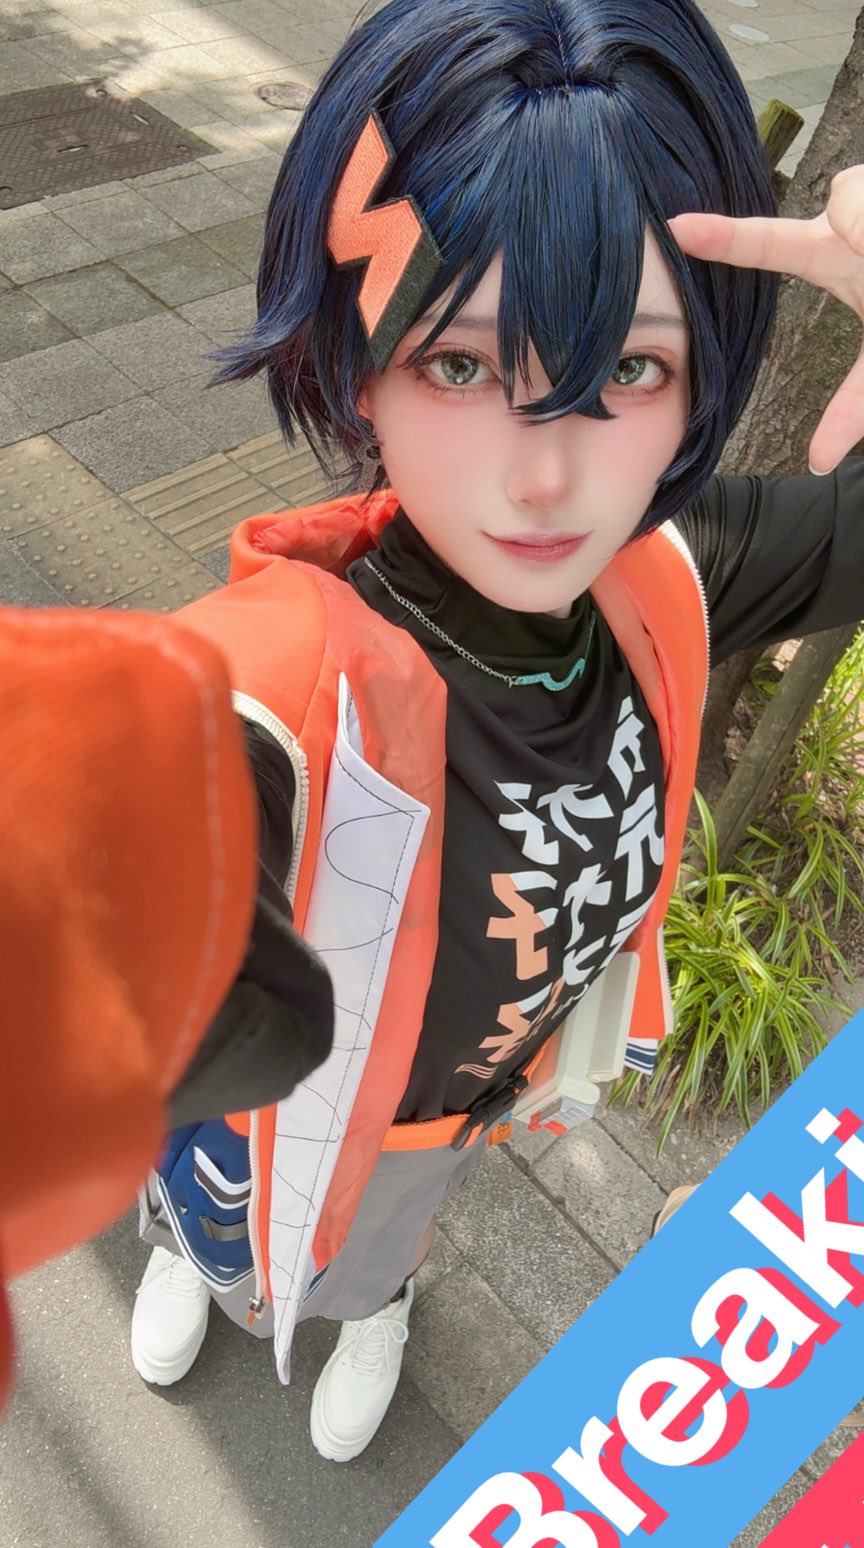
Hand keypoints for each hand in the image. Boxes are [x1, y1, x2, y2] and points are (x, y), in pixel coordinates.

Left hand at [669, 165, 863, 474]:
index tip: (675, 229)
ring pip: (856, 195)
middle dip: (860, 222)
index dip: (729, 237)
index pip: (776, 244)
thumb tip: (820, 461)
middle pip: (841, 194)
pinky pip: (863, 205)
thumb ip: (854, 407)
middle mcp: (855, 220)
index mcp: (839, 257)